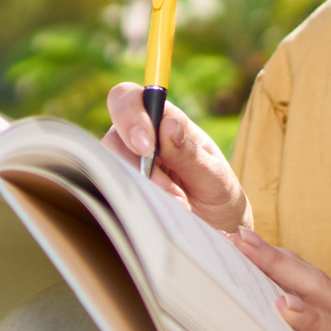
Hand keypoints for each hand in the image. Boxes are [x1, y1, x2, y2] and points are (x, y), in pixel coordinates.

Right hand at [103, 82, 248, 234]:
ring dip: (145, 190)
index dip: (130, 116)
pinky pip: (113, 196)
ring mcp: (127, 169)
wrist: (219, 232)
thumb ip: (190, 153)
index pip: (130, 99)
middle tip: (172, 193)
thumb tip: (167, 125)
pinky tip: (164, 215)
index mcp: (164, 122)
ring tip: (180, 207)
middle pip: (113, 138)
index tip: (147, 147)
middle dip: (139, 166)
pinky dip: (138, 205)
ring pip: (111, 170)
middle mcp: (139, 141)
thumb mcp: (214, 176)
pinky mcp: (122, 195)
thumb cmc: (219, 196)